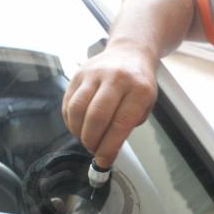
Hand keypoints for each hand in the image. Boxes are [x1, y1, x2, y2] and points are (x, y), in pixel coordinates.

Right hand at [62, 45, 157, 168]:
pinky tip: (79, 127)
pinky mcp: (78, 74)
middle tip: (94, 150)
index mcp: (138, 89)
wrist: (130, 52)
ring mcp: (94, 74)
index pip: (121, 123)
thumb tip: (107, 150)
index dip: (109, 147)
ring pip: (78, 109)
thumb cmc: (138, 84)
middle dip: (92, 141)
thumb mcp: (145, 105)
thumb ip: (127, 126)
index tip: (104, 161)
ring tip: (86, 139)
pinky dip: (71, 121)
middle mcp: (116, 78)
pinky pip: (68, 103)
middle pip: (96, 116)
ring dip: (79, 132)